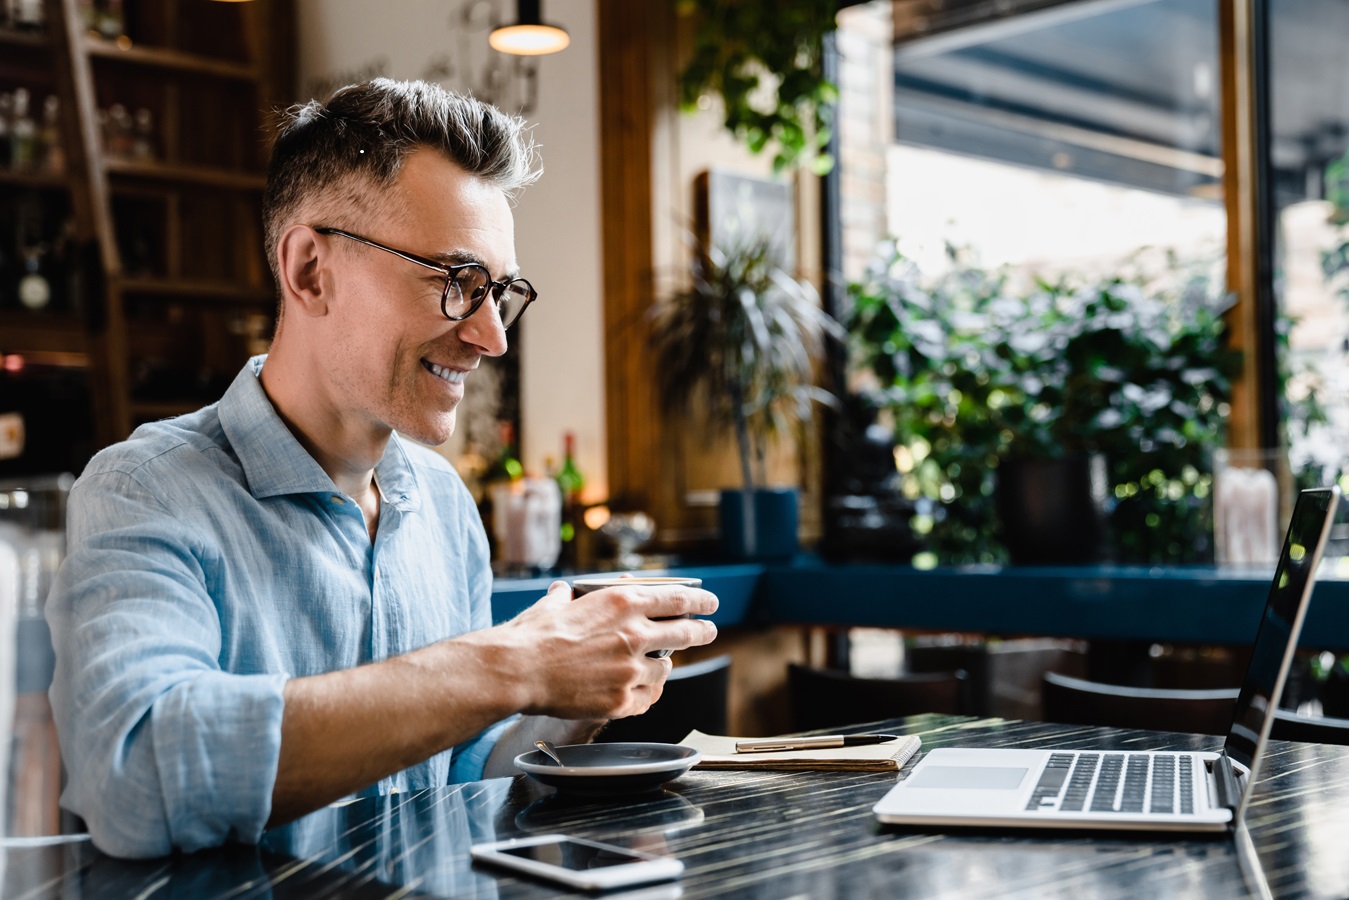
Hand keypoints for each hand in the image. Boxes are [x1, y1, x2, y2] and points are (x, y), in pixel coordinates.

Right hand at [484, 579, 717, 719]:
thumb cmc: (532, 636)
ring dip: (663, 667)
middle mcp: (634, 634)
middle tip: (708, 631)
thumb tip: (565, 593)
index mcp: (622, 603)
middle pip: (685, 632)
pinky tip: (640, 691)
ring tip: (658, 667)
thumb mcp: (557, 604)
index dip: (699, 600)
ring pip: (666, 669)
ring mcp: (631, 669)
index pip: (676, 598)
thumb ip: (570, 598)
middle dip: (701, 631)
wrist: (519, 670)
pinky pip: (648, 698)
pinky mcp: (622, 699)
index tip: (710, 602)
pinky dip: (647, 693)